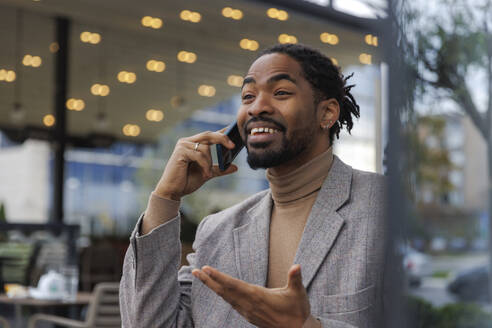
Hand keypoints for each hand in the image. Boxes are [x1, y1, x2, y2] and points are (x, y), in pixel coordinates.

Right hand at [154, 130, 237, 200]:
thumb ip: (220, 169)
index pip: (210, 135)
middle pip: (208, 134)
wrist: (173, 191)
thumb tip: (236, 167)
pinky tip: (205, 174)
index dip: (221, 131)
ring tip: (207, 174)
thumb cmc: (187, 181)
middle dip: (222, 139)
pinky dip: (205, 165)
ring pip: (205, 147)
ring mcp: (183, 145)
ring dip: (210, 162)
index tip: (234, 127)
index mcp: (193, 144)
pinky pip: (199, 155)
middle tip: (233, 146)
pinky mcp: (180, 152)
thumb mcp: (207, 173)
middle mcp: (187, 142)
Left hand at [192, 264, 311, 327]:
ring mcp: (247, 311)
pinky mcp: (249, 315)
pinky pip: (231, 303)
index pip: (233, 285)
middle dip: (208, 280)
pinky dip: (222, 294)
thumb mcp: (298, 293)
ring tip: (202, 277)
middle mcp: (249, 304)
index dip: (218, 277)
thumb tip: (296, 266)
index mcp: (257, 296)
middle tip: (194, 271)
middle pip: (224, 291)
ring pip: (226, 297)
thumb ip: (295, 278)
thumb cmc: (297, 311)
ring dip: (213, 286)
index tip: (206, 269)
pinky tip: (218, 289)